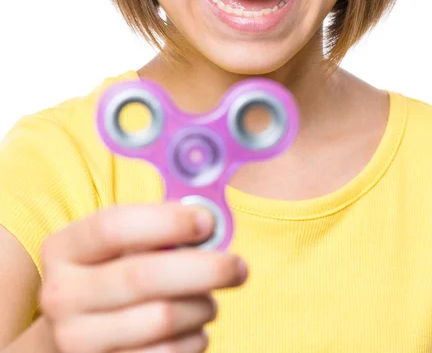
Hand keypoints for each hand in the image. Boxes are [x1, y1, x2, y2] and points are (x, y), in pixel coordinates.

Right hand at [39, 201, 247, 352]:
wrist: (74, 332)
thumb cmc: (111, 273)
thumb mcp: (117, 245)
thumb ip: (155, 229)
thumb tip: (210, 222)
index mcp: (63, 249)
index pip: (113, 226)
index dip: (167, 221)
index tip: (209, 222)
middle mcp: (61, 295)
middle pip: (142, 276)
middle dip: (203, 269)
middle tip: (239, 266)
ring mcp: (76, 340)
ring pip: (160, 320)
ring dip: (201, 307)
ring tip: (209, 300)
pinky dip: (193, 340)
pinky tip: (195, 328)